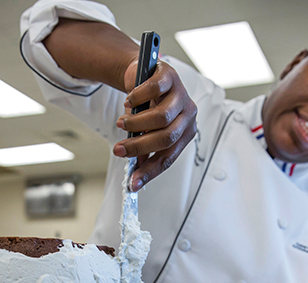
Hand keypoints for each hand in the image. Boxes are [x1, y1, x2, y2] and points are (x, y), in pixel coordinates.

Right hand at [113, 60, 197, 190]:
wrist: (143, 75)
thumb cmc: (147, 106)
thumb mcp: (148, 131)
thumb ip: (144, 151)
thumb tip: (135, 175)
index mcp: (185, 133)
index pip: (168, 157)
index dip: (149, 171)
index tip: (133, 182)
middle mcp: (187, 116)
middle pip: (166, 138)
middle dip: (139, 147)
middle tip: (120, 150)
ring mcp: (181, 95)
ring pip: (161, 117)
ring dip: (136, 124)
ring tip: (122, 124)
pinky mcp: (170, 76)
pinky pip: (153, 90)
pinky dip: (137, 99)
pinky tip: (129, 102)